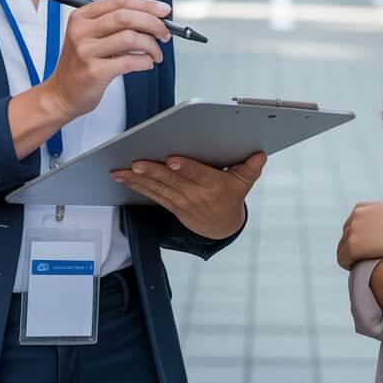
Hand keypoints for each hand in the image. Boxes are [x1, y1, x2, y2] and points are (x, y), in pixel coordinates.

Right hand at [43, 0, 171, 121]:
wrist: (61, 94)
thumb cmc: (81, 64)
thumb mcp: (91, 36)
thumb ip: (116, 24)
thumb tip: (153, 17)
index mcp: (82, 17)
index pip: (119, 0)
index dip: (146, 3)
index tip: (163, 10)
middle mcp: (81, 31)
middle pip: (126, 16)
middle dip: (153, 23)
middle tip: (164, 33)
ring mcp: (86, 51)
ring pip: (131, 38)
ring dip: (151, 45)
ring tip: (155, 53)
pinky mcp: (94, 71)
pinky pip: (130, 61)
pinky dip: (145, 61)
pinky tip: (146, 63)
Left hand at [111, 151, 265, 239]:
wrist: (222, 227)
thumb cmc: (231, 198)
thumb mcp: (245, 183)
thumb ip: (251, 167)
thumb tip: (260, 154)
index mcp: (214, 186)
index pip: (199, 175)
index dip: (186, 169)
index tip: (172, 161)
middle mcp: (196, 195)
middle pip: (173, 182)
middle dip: (153, 172)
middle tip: (137, 162)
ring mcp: (181, 202)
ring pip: (158, 188)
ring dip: (138, 179)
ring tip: (122, 170)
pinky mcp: (171, 205)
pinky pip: (152, 194)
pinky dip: (137, 185)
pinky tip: (124, 177)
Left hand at [337, 201, 382, 269]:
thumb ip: (382, 217)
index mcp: (362, 207)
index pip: (352, 226)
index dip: (361, 239)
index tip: (371, 249)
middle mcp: (354, 216)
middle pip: (345, 237)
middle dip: (355, 248)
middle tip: (369, 259)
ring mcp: (352, 230)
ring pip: (342, 249)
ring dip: (353, 258)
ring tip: (368, 265)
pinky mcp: (353, 246)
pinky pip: (343, 260)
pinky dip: (350, 265)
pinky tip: (364, 269)